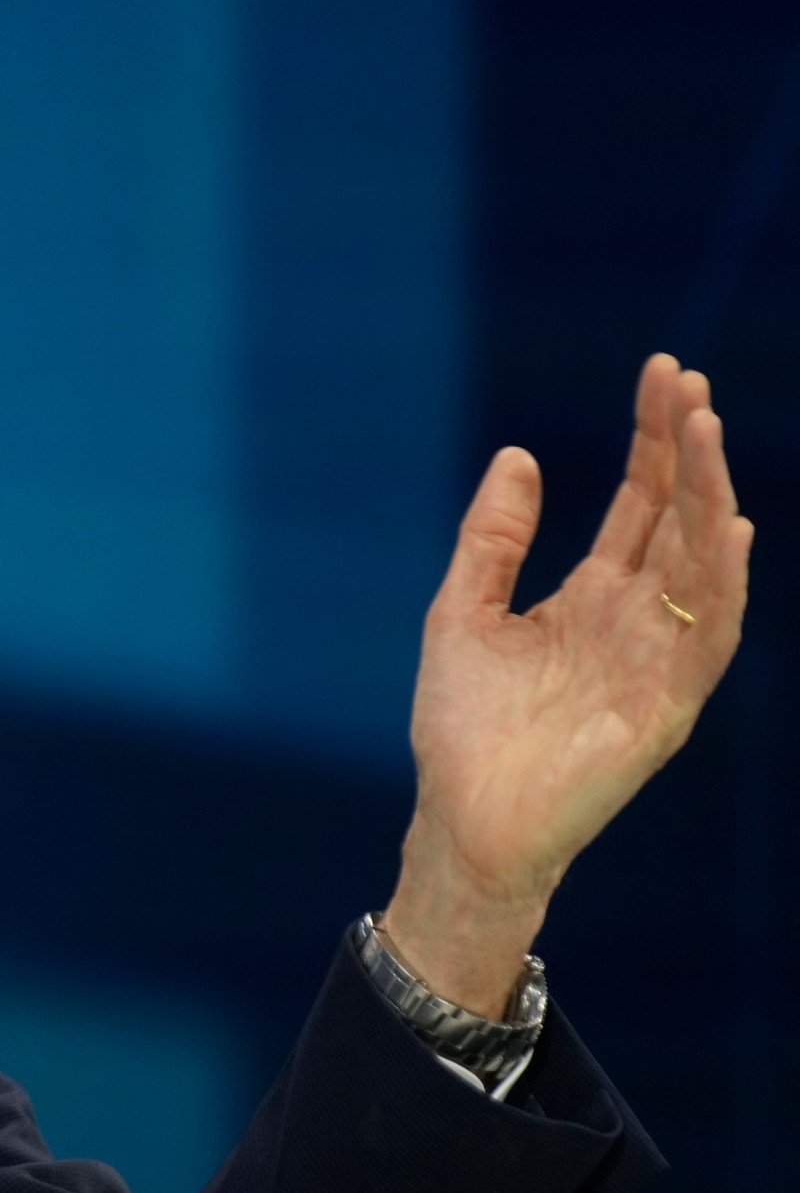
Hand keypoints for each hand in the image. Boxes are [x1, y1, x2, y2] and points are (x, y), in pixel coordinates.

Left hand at [383, 354, 750, 1015]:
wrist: (463, 819)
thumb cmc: (463, 728)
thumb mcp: (462, 611)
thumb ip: (492, 539)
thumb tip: (517, 453)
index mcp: (593, 595)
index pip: (640, 501)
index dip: (654, 440)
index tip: (662, 373)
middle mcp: (637, 618)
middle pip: (679, 518)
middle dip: (689, 452)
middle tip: (689, 385)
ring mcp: (659, 660)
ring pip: (702, 563)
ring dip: (711, 498)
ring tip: (706, 432)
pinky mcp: (666, 706)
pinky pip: (709, 638)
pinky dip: (722, 585)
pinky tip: (729, 531)